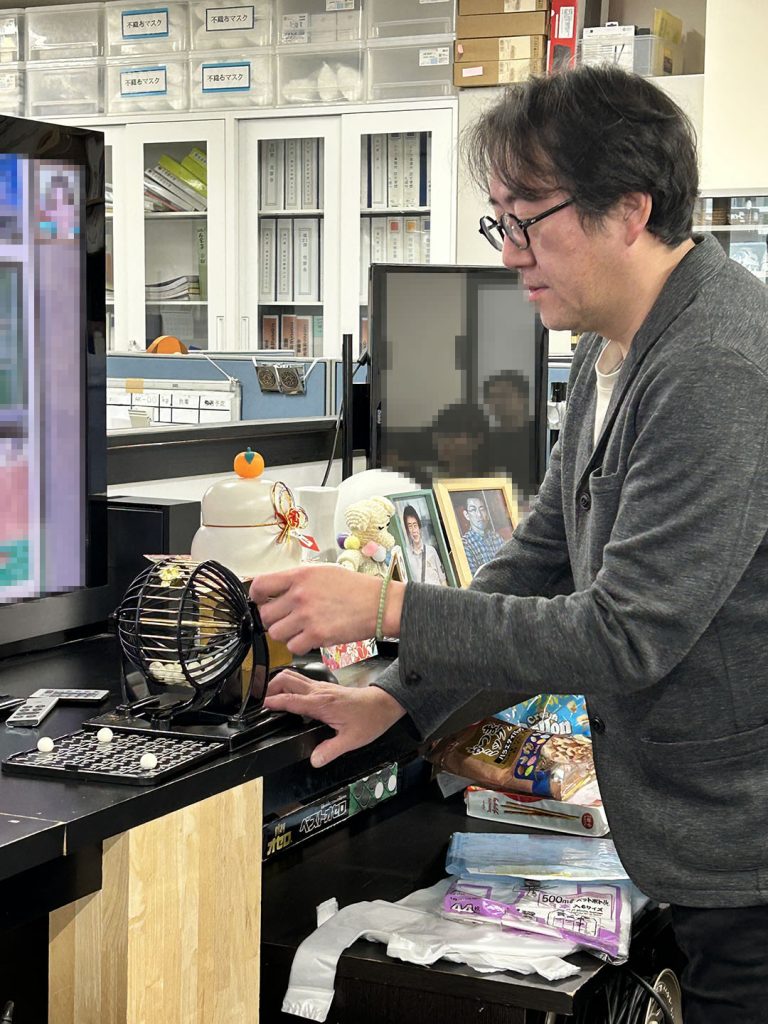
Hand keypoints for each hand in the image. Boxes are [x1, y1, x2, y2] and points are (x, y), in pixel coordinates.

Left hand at [250, 564, 403, 653]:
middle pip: (265, 615)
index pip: (260, 586)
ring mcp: (307, 616)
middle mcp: (300, 595)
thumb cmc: (353, 588)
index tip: (261, 601)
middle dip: (273, 619)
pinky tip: (310, 637)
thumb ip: (297, 579)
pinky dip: (299, 645)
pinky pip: (292, 647)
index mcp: (300, 576)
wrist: (378, 604)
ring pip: (275, 633)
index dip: (256, 596)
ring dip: (285, 634)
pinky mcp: (316, 635)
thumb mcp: (323, 572)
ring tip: (300, 628)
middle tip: (286, 618)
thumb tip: (276, 588)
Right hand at [264, 669, 405, 766]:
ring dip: (278, 683)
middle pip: (287, 679)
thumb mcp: (351, 740)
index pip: (291, 699)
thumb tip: (314, 760)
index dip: (274, 701)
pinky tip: (288, 697)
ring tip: (269, 696)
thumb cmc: (370, 719)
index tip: (262, 706)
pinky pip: (301, 681)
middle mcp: (319, 692)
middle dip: (270, 687)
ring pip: (293, 676)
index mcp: (322, 703)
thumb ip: (330, 751)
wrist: (383, 705)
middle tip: (260, 700)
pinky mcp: (325, 688)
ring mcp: (322, 688)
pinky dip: (289, 685)